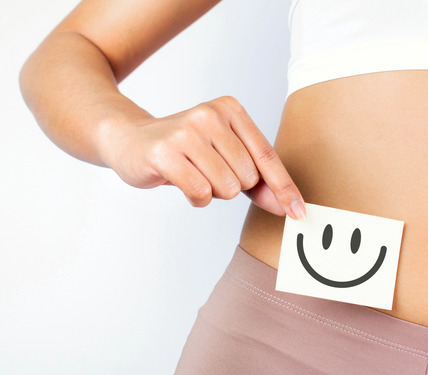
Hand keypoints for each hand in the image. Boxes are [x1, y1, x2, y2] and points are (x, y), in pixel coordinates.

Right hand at [98, 95, 305, 218]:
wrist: (129, 139)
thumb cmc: (185, 150)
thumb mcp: (225, 156)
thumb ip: (259, 180)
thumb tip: (288, 207)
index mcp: (231, 109)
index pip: (267, 156)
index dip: (284, 188)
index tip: (298, 213)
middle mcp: (210, 115)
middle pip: (247, 178)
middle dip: (231, 186)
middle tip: (207, 172)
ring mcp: (186, 132)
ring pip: (226, 187)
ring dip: (212, 192)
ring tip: (192, 174)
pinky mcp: (165, 152)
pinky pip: (200, 193)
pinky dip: (196, 198)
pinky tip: (181, 181)